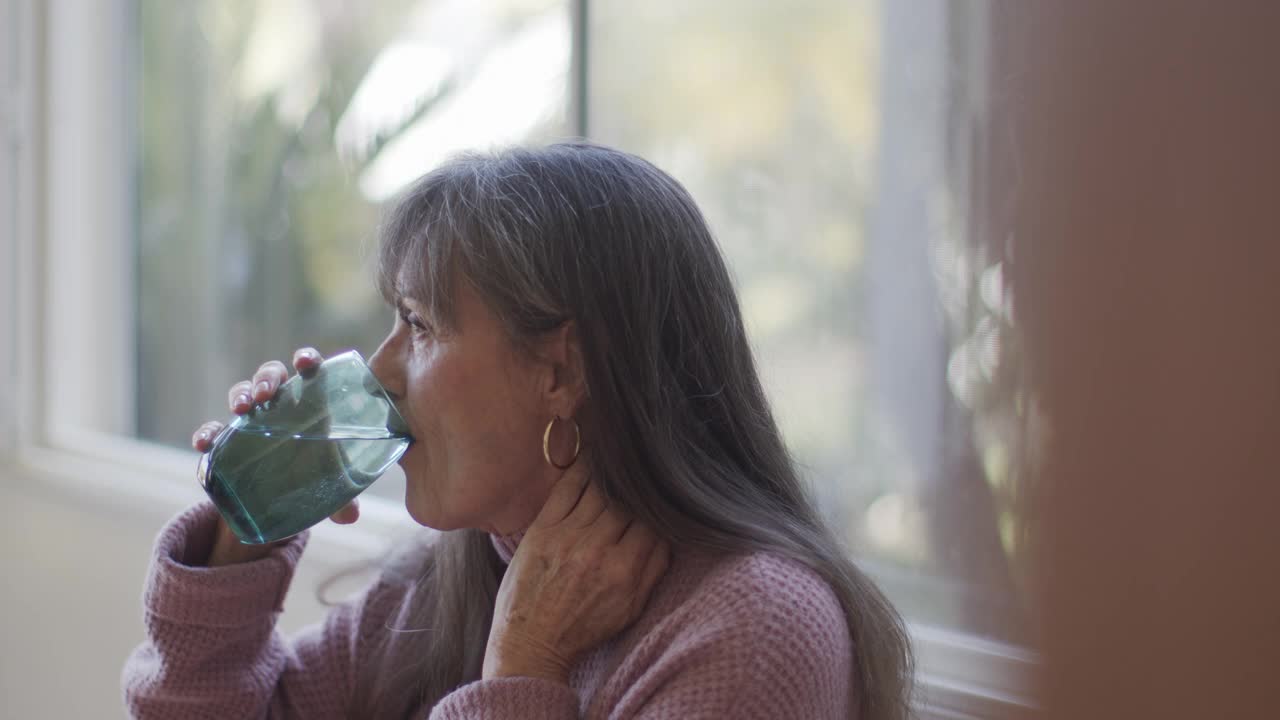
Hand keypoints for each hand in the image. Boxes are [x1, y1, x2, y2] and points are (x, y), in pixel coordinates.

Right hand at [191, 347, 359, 566]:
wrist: (283, 497)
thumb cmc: (315, 474)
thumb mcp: (329, 485)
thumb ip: (343, 498)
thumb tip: (350, 517)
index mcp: (310, 401)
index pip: (308, 369)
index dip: (306, 359)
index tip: (304, 361)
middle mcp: (279, 403)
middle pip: (270, 375)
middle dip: (266, 378)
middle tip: (265, 395)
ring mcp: (252, 419)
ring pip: (241, 393)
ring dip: (239, 395)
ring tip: (241, 409)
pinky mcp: (229, 440)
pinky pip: (214, 429)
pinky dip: (207, 433)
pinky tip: (203, 444)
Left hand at [482, 459, 670, 683]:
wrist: (532, 642)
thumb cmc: (583, 628)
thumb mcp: (630, 609)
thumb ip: (654, 571)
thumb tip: (670, 536)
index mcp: (623, 570)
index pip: (650, 522)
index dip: (656, 508)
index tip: (658, 498)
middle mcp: (597, 549)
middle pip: (626, 503)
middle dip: (637, 490)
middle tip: (643, 473)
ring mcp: (567, 537)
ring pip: (599, 491)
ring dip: (613, 475)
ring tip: (622, 460)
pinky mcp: (542, 530)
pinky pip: (565, 490)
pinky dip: (581, 471)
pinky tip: (592, 458)